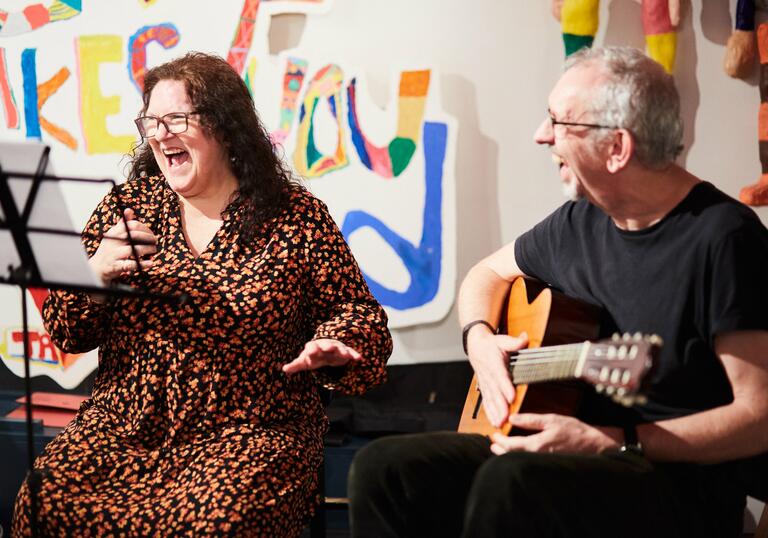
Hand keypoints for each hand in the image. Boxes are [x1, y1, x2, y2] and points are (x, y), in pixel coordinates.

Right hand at [89, 208, 156, 285]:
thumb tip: (129, 210)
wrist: (97, 267)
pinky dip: (142, 264)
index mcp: (114, 232)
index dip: (145, 229)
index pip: (132, 225)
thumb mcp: (114, 235)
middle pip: (135, 235)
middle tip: (155, 241)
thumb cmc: (110, 248)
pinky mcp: (116, 266)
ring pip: (134, 250)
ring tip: (154, 250)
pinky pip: (131, 265)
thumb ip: (123, 224)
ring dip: (148, 249)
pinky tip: (150, 263)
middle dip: (149, 238)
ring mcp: (114, 254)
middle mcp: (114, 241)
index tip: (151, 234)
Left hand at [282, 338, 361, 373]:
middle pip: (326, 344)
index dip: (311, 350)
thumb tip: (284, 369)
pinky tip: (359, 358)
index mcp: (313, 347)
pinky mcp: (344, 351)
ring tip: (346, 355)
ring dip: (342, 350)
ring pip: (339, 348)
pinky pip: (349, 352)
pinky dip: (354, 354)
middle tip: (328, 348)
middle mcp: (324, 345)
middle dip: (327, 346)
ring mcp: (335, 347)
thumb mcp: (304, 362)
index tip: (311, 354)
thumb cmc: (313, 357)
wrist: (325, 351)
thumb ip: (295, 365)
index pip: (311, 347)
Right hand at [466, 328, 527, 427]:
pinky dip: (490, 413)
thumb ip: (515, 342)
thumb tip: (524, 338)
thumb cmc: (492, 344)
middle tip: (506, 418)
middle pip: (495, 392)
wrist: (476, 346)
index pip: (500, 376)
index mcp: (494, 363)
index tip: (511, 397)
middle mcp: (488, 375)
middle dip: (500, 406)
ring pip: (490, 399)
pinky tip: (495, 422)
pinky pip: (486, 401)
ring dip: (494, 413)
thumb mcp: (503, 340)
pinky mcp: (484, 388)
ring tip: (500, 424)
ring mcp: (485, 383)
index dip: (505, 387)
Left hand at [489, 413, 620, 454]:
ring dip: (509, 454)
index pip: (511, 445)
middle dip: (501, 450)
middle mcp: (537, 458)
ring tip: (501, 449)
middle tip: (493, 443)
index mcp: (536, 446)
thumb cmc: (575, 431)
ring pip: (520, 460)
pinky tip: (519, 452)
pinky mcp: (548, 464)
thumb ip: (530, 420)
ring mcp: (543, 463)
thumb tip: (511, 418)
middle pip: (512, 456)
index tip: (493, 434)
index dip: (499, 440)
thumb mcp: (551, 419)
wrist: (595, 446)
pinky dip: (520, 457)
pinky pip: (529, 461)